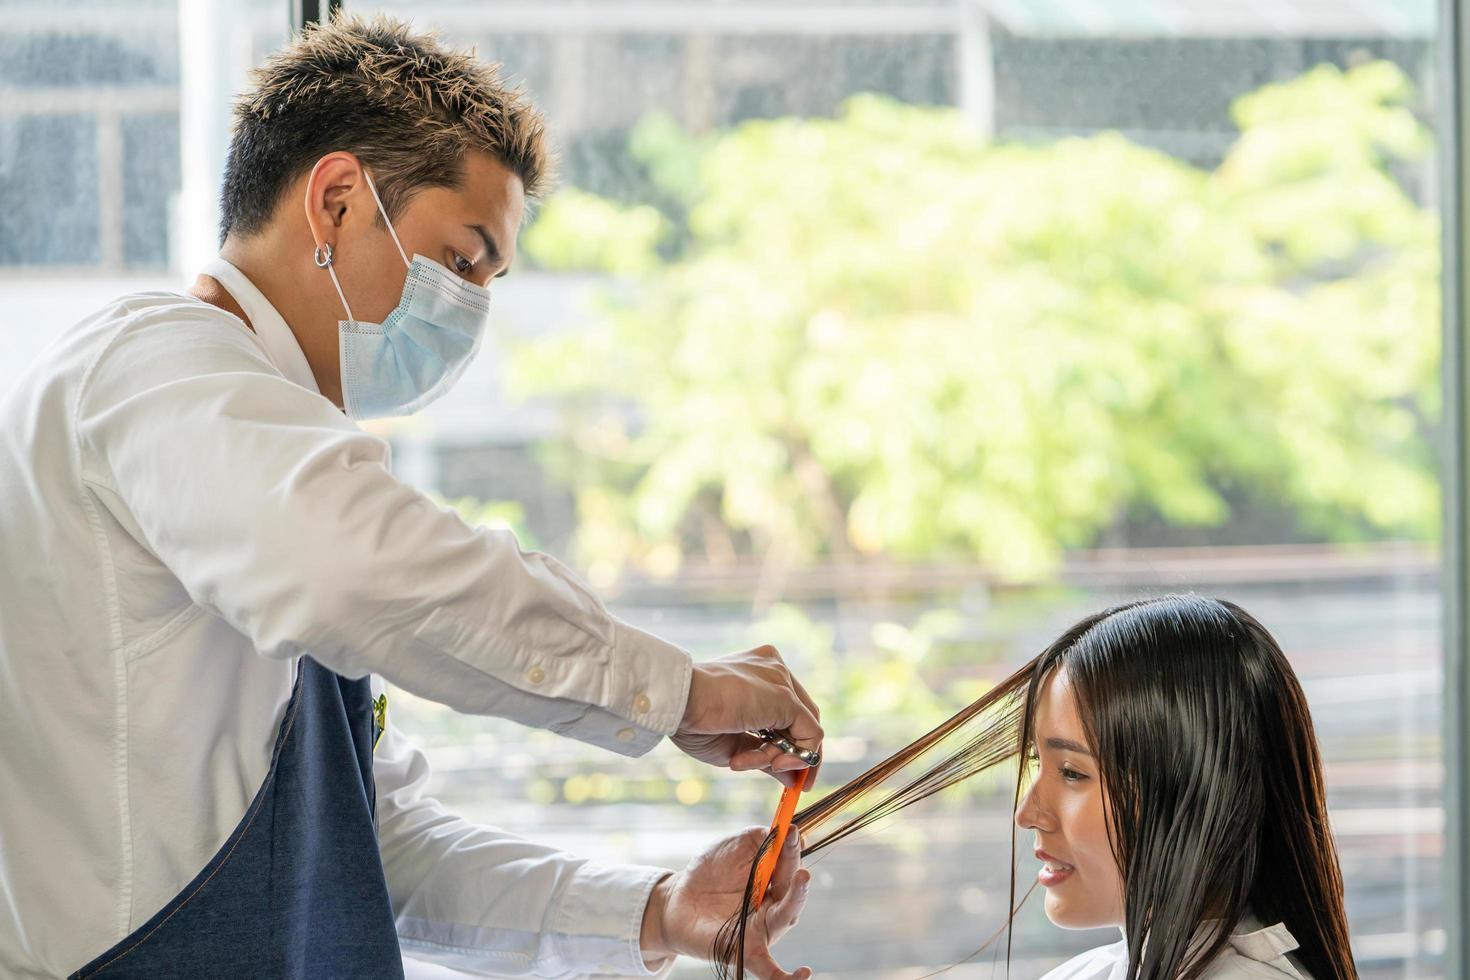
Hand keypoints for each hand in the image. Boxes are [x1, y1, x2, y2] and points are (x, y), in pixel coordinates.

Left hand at [640, 826, 812, 979]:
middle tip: (799, 860)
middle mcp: (773, 906)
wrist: (676, 900)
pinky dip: (787, 976)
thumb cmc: (709, 871)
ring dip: (796, 900)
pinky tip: (803, 973)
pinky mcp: (744, 951)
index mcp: (773, 880)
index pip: (789, 864)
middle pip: (792, 892)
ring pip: (785, 919)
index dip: (791, 847)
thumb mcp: (734, 846)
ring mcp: (761, 930)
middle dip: (797, 875)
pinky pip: (769, 969)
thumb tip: (786, 831)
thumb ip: (758, 838)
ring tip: (802, 879)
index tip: (790, 829)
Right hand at [672, 645, 822, 787]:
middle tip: (790, 782)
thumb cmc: (693, 720)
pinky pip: (809, 735)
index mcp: (758, 670)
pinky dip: (795, 758)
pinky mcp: (786, 697)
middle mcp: (774, 668)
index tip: (780, 768)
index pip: (788, 708)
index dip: (789, 741)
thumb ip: (766, 758)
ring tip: (744, 761)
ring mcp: (781, 679)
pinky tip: (770, 763)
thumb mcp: (735, 744)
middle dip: (796, 754)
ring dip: (781, 758)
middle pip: (803, 716)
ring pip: (805, 728)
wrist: (678, 703)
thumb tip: (792, 779)